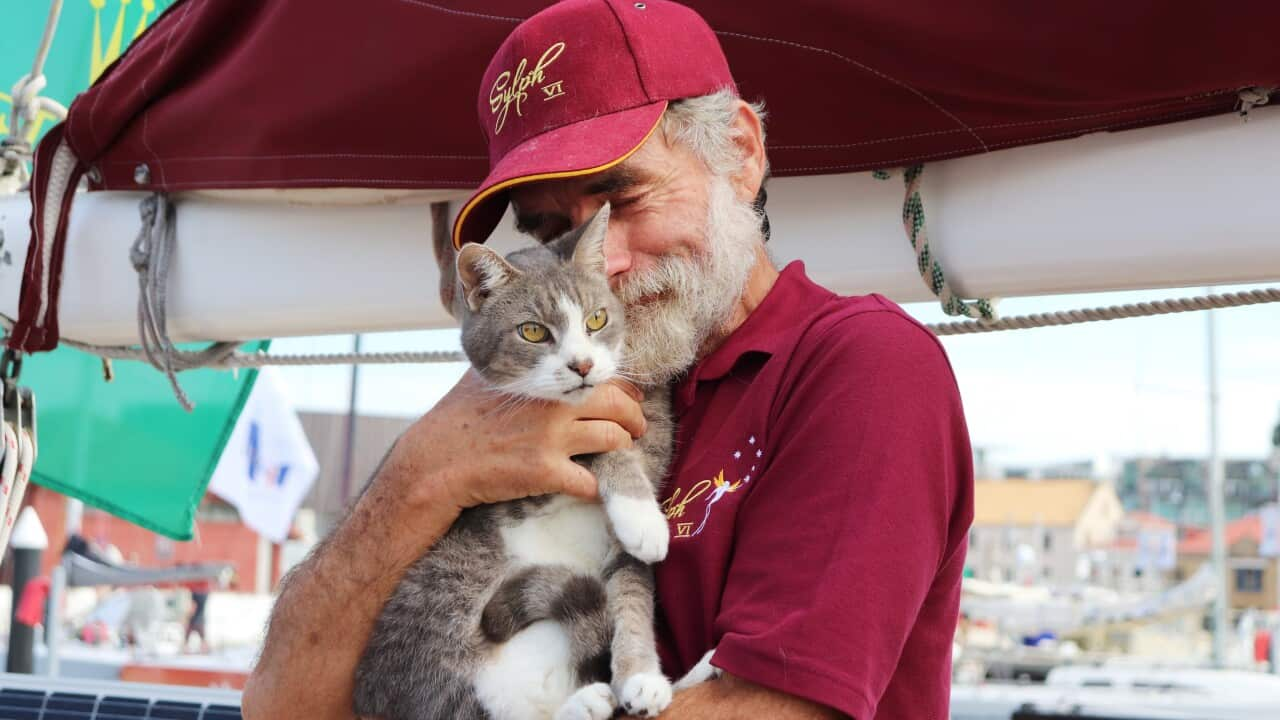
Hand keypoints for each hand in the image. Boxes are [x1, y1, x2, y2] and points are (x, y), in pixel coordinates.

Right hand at [378, 371, 645, 511]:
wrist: (437, 462)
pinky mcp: (547, 473)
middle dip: (636, 419)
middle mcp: (554, 406)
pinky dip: (595, 488)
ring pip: (614, 441)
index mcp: (543, 380)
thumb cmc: (457, 418)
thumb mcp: (487, 378)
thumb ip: (518, 364)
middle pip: (619, 407)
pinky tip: (591, 487)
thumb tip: (530, 349)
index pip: (601, 377)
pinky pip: (590, 483)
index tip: (631, 396)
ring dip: (623, 447)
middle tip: (639, 427)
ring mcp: (553, 440)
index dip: (624, 389)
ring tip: (622, 450)